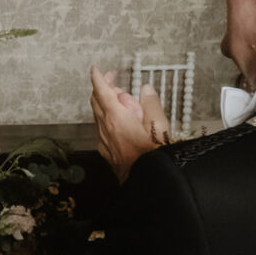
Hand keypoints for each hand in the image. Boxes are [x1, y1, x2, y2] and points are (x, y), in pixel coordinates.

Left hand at [88, 67, 163, 182]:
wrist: (146, 185)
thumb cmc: (154, 159)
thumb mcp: (160, 127)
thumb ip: (152, 105)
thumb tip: (146, 90)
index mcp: (116, 119)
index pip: (102, 92)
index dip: (98, 78)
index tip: (95, 69)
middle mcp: (105, 129)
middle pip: (96, 102)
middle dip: (103, 88)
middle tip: (113, 81)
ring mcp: (104, 142)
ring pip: (99, 116)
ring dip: (107, 104)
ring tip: (124, 102)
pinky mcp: (107, 152)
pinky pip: (102, 130)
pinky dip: (108, 119)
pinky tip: (121, 123)